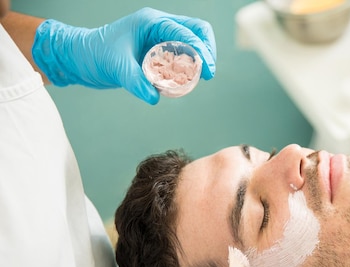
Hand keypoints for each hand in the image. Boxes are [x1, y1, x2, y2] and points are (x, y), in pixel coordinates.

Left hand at [32, 7, 215, 103]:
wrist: (79, 58)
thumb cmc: (95, 55)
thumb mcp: (117, 68)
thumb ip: (136, 82)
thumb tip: (154, 98)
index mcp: (152, 22)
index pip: (187, 32)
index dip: (202, 51)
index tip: (208, 72)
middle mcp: (159, 26)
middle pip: (197, 30)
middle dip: (207, 50)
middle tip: (207, 73)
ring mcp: (159, 37)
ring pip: (192, 41)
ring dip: (199, 57)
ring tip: (199, 77)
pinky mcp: (157, 50)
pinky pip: (181, 54)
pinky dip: (188, 65)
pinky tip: (186, 80)